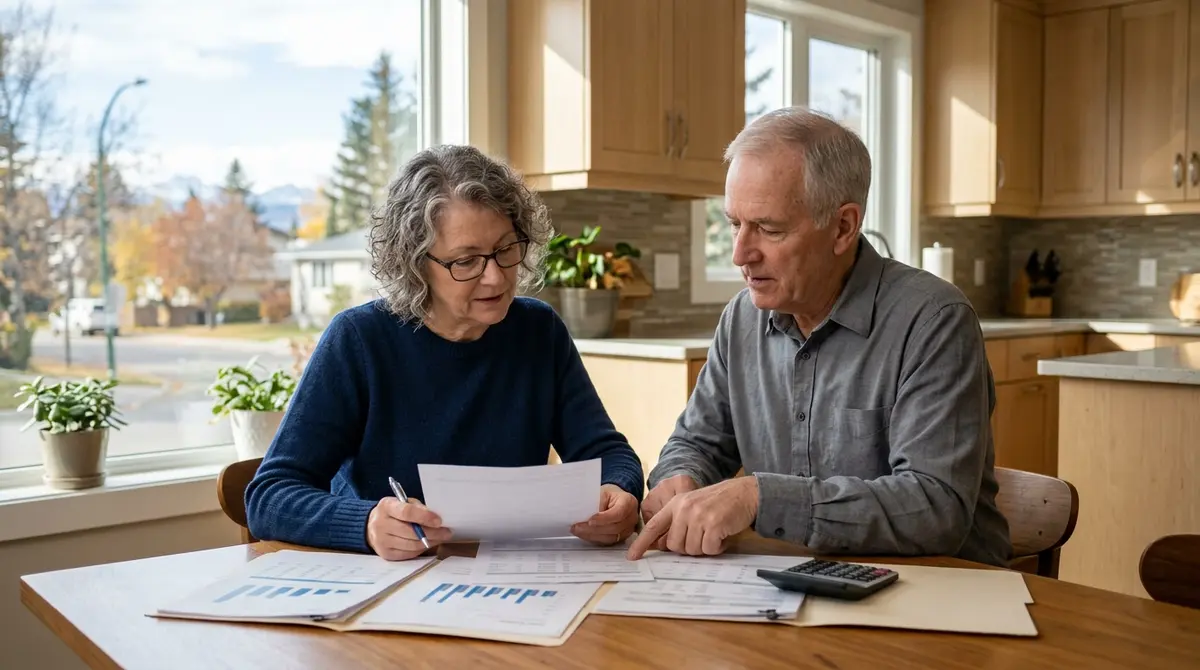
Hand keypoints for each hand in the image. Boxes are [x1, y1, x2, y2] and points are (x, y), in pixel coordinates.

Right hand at [366, 497, 452, 560]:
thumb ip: (418, 508)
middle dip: (432, 533)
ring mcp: (381, 541)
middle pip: (410, 532)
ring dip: (430, 542)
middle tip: (447, 532)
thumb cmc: (394, 512)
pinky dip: (421, 549)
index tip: (439, 521)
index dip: (424, 517)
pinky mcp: (385, 554)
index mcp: (386, 506)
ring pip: (411, 545)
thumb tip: (436, 519)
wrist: (372, 526)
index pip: (406, 512)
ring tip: (440, 538)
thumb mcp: (404, 503)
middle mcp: (380, 524)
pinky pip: (408, 554)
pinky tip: (429, 544)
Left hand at [571, 484, 638, 545]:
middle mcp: (631, 517)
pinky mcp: (621, 538)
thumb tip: (584, 512)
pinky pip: (607, 541)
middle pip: (614, 528)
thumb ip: (597, 502)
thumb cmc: (608, 495)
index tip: (590, 521)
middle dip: (594, 529)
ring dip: (592, 535)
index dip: (604, 519)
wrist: (614, 500)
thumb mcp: (603, 493)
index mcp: (629, 502)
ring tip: (578, 530)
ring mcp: (628, 529)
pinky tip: (584, 534)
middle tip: (578, 527)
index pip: (618, 513)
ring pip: (610, 537)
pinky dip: (594, 538)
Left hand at [626, 476, 758, 559]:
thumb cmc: (720, 502)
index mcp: (676, 504)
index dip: (641, 543)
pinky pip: (709, 550)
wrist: (746, 493)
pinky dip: (717, 548)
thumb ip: (677, 522)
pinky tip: (723, 535)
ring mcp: (698, 516)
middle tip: (702, 537)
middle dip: (688, 547)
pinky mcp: (713, 525)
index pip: (653, 526)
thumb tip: (662, 545)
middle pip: (674, 545)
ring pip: (692, 550)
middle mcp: (684, 509)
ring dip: (705, 547)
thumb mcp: (693, 506)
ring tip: (714, 533)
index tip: (632, 557)